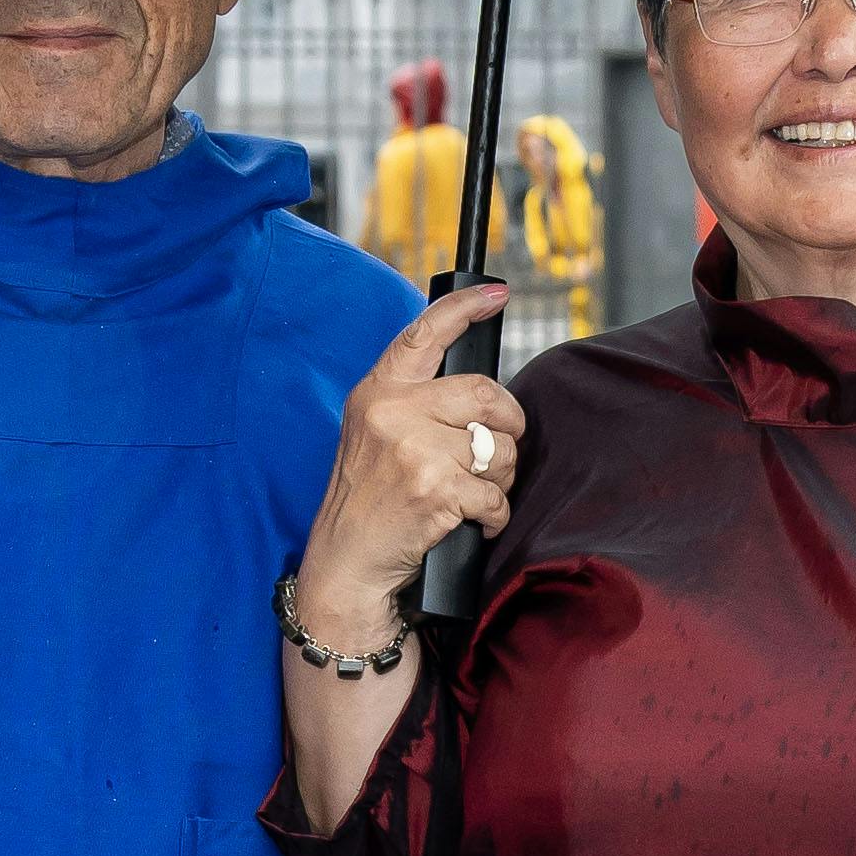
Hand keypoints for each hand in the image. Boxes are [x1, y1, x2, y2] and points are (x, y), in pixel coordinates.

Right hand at [293, 280, 518, 644]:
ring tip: (475, 494)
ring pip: (499, 450)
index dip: (465, 309)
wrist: (346, 562)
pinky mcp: (434, 489)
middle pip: (487, 395)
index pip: (424, 333)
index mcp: (378, 392)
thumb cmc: (367, 502)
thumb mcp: (373, 435)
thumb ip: (413, 404)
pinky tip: (473, 523)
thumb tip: (480, 396)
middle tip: (500, 450)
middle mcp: (393, 412)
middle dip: (508, 426)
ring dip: (501, 479)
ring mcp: (413, 450)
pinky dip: (493, 516)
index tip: (497, 294)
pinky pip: (494, 495)